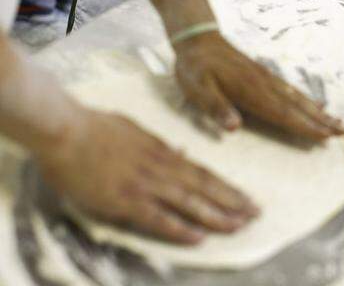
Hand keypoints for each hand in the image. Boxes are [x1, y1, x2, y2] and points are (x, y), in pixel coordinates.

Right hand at [38, 109, 258, 243]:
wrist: (64, 129)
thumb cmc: (95, 128)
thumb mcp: (135, 131)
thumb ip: (159, 145)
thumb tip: (179, 152)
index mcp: (163, 152)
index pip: (204, 173)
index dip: (227, 187)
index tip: (246, 197)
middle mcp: (161, 169)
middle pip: (205, 188)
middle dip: (233, 202)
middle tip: (256, 214)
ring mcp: (145, 185)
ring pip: (189, 203)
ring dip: (216, 216)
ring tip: (239, 226)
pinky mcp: (124, 200)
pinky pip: (158, 218)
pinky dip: (180, 229)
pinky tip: (198, 238)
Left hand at [174, 32, 343, 139]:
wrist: (197, 37)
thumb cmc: (195, 67)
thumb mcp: (197, 89)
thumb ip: (216, 107)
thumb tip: (234, 128)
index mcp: (251, 91)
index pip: (282, 113)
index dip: (304, 126)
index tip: (325, 136)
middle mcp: (265, 84)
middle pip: (298, 106)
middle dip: (321, 120)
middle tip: (343, 132)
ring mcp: (267, 78)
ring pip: (298, 98)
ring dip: (319, 112)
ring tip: (338, 122)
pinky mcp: (264, 75)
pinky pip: (291, 90)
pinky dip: (306, 99)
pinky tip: (315, 104)